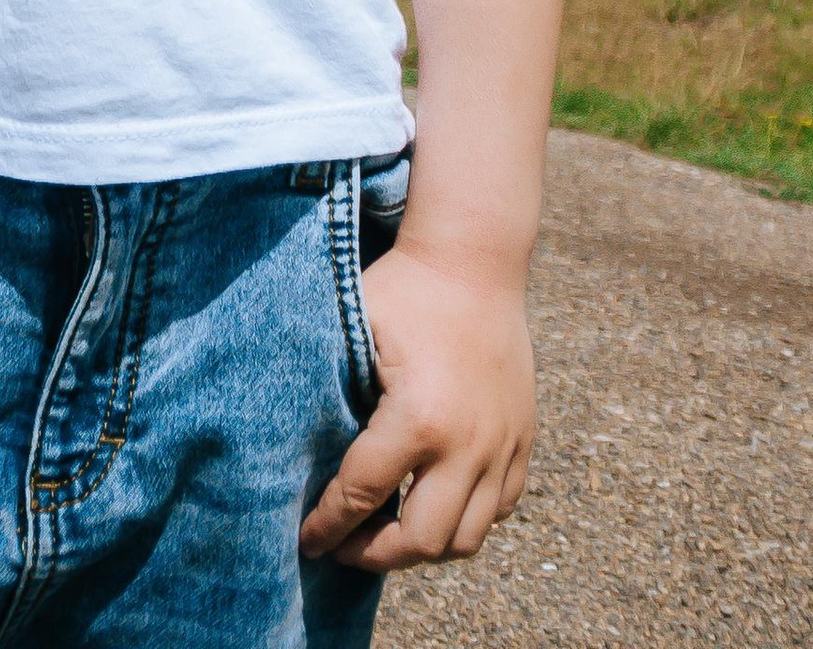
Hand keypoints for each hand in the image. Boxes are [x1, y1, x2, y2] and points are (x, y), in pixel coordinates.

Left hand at [298, 240, 535, 571]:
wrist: (475, 259)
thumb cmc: (403, 290)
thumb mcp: (354, 330)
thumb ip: (331, 394)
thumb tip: (290, 451)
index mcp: (418, 418)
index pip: (362, 495)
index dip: (328, 525)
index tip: (307, 541)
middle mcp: (467, 444)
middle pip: (421, 541)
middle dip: (375, 554)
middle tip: (345, 546)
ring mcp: (501, 446)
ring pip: (467, 539)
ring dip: (424, 548)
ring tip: (388, 534)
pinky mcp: (522, 440)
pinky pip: (500, 510)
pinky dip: (467, 521)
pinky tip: (434, 504)